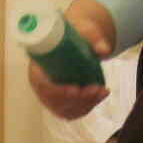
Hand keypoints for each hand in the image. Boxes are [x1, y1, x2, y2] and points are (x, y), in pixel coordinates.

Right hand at [26, 0, 116, 120]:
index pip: (42, 85)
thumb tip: (104, 50)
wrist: (74, 39)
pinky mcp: (61, 102)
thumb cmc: (75, 34)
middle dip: (78, 100)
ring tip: (102, 91)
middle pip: (55, 102)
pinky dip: (88, 107)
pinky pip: (71, 112)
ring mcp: (50, 97)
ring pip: (65, 110)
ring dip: (86, 104)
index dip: (57, 91)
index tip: (75, 89)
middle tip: (97, 88)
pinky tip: (100, 96)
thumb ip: (94, 38)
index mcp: (38, 67)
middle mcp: (41, 85)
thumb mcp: (83, 31)